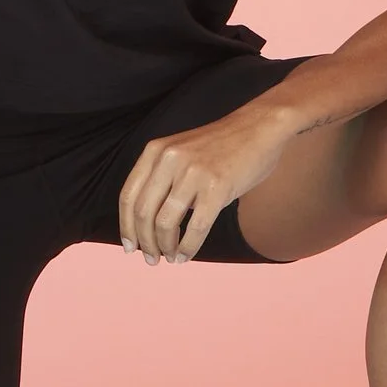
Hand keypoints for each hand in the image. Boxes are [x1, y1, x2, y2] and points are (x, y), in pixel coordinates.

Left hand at [118, 102, 296, 262]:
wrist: (260, 127)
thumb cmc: (221, 147)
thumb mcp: (180, 153)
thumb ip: (162, 178)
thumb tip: (148, 223)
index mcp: (155, 152)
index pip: (128, 196)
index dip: (126, 226)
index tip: (129, 246)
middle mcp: (169, 160)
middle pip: (143, 213)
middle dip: (144, 242)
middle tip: (151, 259)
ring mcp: (193, 173)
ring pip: (165, 223)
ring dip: (164, 247)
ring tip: (170, 258)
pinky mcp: (217, 186)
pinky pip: (196, 227)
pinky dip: (188, 247)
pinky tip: (186, 256)